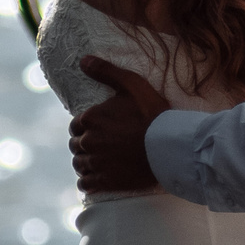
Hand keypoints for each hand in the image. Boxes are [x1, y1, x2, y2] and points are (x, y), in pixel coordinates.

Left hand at [68, 54, 166, 194]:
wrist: (169, 147)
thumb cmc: (153, 114)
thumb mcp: (132, 85)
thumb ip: (106, 71)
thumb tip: (83, 60)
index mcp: (91, 118)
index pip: (75, 125)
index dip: (84, 127)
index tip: (95, 130)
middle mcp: (89, 141)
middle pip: (76, 145)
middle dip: (84, 145)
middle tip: (98, 146)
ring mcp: (96, 162)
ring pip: (79, 164)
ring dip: (84, 163)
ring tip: (96, 162)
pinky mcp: (105, 181)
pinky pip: (86, 184)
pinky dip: (87, 182)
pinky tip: (95, 179)